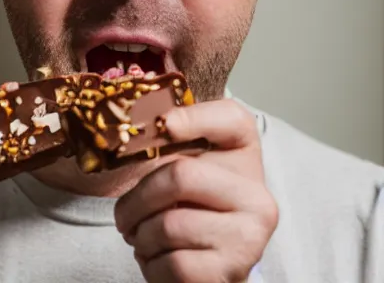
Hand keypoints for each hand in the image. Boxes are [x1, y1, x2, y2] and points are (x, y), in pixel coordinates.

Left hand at [114, 99, 277, 282]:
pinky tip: (160, 259)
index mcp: (248, 161)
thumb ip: (170, 141)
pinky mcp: (230, 272)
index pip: (232, 120)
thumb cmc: (190, 211)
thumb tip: (142, 122)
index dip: (192, 117)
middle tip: (126, 215)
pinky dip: (150, 264)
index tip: (163, 125)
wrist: (209, 267)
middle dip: (136, 200)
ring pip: (167, 226)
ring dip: (139, 236)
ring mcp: (248, 238)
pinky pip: (170, 264)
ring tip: (146, 238)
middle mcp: (258, 197)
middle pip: (179, 176)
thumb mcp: (185, 168)